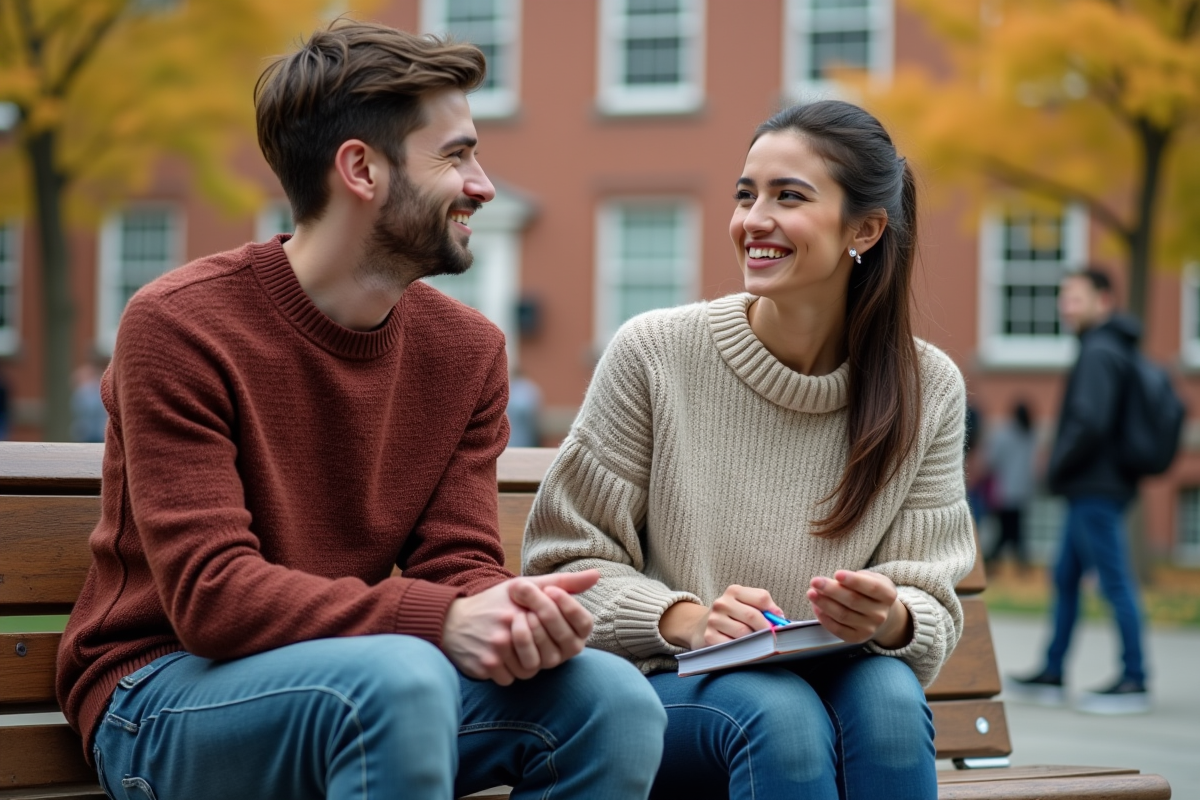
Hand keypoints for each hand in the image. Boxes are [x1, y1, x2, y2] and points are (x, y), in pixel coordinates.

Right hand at [442, 570, 598, 684]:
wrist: (449, 620)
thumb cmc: (494, 603)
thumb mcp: (526, 586)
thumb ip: (563, 582)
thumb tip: (598, 575)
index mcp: (524, 604)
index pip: (561, 629)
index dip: (556, 633)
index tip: (540, 627)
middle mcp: (511, 625)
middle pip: (546, 654)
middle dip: (540, 651)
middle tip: (527, 641)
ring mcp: (498, 647)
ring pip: (530, 671)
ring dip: (525, 664)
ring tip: (514, 650)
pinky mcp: (485, 665)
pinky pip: (509, 680)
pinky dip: (507, 673)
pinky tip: (498, 657)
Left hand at [507, 572, 596, 672]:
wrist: (477, 616)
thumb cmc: (514, 600)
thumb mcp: (539, 587)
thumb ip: (567, 583)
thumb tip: (597, 573)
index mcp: (574, 631)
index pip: (584, 623)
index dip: (569, 606)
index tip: (550, 590)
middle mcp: (563, 651)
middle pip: (564, 635)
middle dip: (543, 610)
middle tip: (525, 593)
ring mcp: (544, 664)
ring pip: (546, 653)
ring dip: (529, 628)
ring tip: (514, 613)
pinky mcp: (523, 674)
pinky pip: (525, 665)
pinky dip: (513, 645)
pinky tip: (503, 633)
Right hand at [659, 585, 783, 650]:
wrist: (699, 627)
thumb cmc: (732, 617)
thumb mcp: (745, 606)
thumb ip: (765, 609)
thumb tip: (781, 620)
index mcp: (734, 591)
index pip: (761, 597)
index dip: (774, 612)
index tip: (779, 623)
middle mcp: (722, 603)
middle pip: (753, 616)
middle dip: (766, 630)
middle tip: (774, 640)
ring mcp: (714, 620)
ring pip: (743, 633)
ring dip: (754, 642)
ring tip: (757, 645)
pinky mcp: (709, 637)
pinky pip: (733, 646)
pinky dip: (743, 651)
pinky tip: (744, 650)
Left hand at [807, 570, 910, 647]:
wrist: (880, 615)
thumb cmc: (870, 592)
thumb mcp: (872, 579)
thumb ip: (858, 578)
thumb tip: (835, 581)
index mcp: (887, 595)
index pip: (871, 587)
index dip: (853, 581)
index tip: (837, 573)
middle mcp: (880, 614)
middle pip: (853, 601)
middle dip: (831, 590)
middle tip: (815, 581)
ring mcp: (869, 628)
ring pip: (843, 615)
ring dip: (824, 604)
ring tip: (811, 593)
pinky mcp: (857, 638)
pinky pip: (838, 629)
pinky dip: (825, 618)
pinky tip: (816, 607)